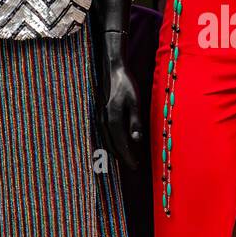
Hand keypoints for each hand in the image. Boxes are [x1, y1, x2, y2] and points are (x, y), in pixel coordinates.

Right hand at [96, 39, 142, 169]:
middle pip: (111, 144)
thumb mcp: (135, 102)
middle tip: (133, 165)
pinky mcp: (100, 114)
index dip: (127, 156)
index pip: (120, 143)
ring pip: (106, 140)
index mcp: (112, 118)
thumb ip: (135, 121)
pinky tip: (117, 145)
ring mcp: (99, 117)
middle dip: (122, 156)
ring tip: (126, 159)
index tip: (135, 166)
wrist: (113, 70)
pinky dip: (110, 142)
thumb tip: (136, 140)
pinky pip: (104, 133)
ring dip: (115, 151)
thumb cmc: (126, 85)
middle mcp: (103, 120)